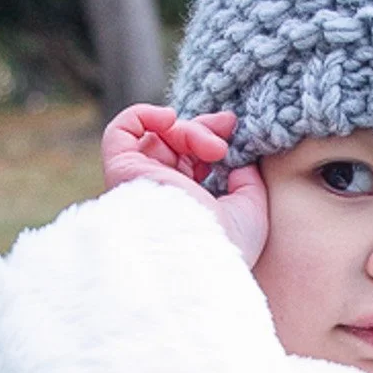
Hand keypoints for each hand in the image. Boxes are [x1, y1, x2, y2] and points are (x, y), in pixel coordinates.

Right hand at [101, 105, 268, 266]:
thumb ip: (248, 181)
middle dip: (203, 128)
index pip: (191, 158)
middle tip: (228, 127)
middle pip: (175, 144)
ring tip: (212, 148)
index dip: (210, 136)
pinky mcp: (122, 172)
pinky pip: (121, 131)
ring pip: (158, 136)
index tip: (233, 128)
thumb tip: (241, 159)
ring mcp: (139, 182)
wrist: (200, 257)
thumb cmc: (227, 245)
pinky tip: (170, 120)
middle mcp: (160, 193)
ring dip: (188, 130)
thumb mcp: (251, 209)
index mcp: (187, 204)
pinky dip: (144, 115)